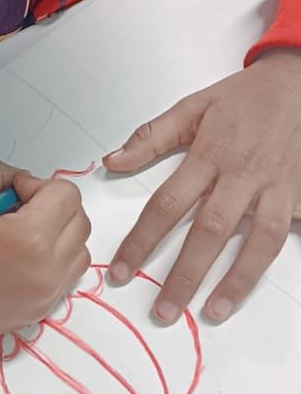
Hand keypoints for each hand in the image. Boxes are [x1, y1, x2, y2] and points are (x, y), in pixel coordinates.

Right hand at [0, 153, 90, 359]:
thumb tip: (14, 177)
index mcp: (28, 240)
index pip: (65, 195)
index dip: (36, 185)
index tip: (11, 191)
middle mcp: (45, 272)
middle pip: (79, 220)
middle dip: (52, 206)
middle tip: (15, 208)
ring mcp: (44, 296)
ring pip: (79, 250)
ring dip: (59, 234)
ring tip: (20, 234)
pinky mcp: (38, 312)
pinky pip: (66, 277)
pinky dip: (54, 261)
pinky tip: (20, 258)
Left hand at [104, 52, 300, 323]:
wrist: (299, 82)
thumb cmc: (246, 97)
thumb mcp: (194, 106)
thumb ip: (151, 137)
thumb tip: (111, 162)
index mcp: (210, 154)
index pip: (167, 204)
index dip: (141, 241)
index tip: (122, 271)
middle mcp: (242, 175)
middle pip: (209, 231)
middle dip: (185, 275)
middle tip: (164, 310)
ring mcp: (276, 188)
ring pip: (259, 241)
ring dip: (236, 280)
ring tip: (214, 311)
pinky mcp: (300, 196)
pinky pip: (290, 233)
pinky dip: (276, 260)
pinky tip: (258, 286)